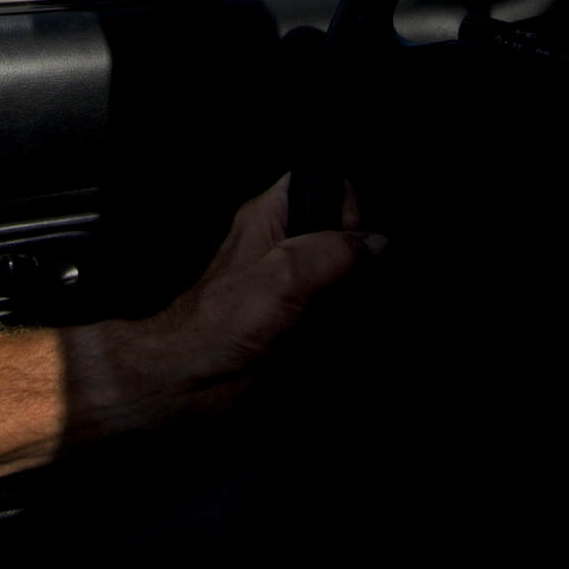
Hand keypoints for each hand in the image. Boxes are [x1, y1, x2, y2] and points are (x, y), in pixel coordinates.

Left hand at [64, 175, 380, 438]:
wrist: (192, 382)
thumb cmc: (216, 326)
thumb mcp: (284, 275)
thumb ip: (334, 252)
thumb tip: (376, 245)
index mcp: (271, 217)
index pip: (325, 186)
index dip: (345, 209)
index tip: (345, 238)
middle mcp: (283, 247)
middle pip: (344, 238)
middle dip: (354, 264)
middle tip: (336, 287)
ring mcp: (292, 287)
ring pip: (346, 280)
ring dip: (349, 302)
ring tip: (327, 319)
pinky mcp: (298, 323)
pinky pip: (338, 317)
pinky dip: (342, 329)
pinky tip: (327, 340)